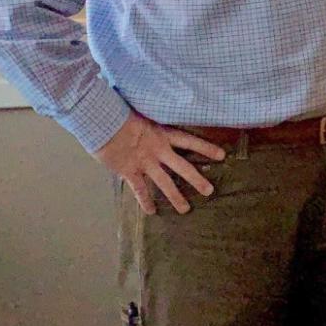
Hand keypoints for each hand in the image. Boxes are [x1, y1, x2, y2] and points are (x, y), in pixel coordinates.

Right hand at [96, 112, 224, 215]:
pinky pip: (139, 190)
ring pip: (165, 183)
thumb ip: (153, 122)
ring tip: (185, 210)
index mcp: (163, 134)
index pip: (190, 141)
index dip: (206, 148)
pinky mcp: (130, 171)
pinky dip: (145, 201)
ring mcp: (145, 162)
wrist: (103, 122)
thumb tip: (160, 117)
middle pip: (183, 167)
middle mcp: (158, 150)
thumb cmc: (121, 113)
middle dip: (197, 180)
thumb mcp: (144, 114)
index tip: (222, 156)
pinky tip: (151, 212)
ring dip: (175, 197)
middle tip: (209, 191)